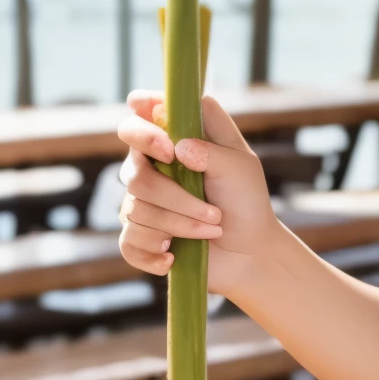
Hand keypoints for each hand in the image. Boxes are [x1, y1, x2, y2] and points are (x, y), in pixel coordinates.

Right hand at [117, 91, 279, 297]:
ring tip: (212, 229)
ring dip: (181, 225)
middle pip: (135, 175)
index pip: (135, 124)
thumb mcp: (239, 166)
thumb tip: (179, 147)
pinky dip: (154, 252)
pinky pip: (128, 242)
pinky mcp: (138, 237)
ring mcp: (140, 204)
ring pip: (136, 211)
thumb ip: (211, 148)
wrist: (249, 250)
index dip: (142, 131)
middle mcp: (149, 170)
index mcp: (169, 143)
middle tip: (213, 211)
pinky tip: (174, 255)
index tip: (168, 147)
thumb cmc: (244, 200)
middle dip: (176, 197)